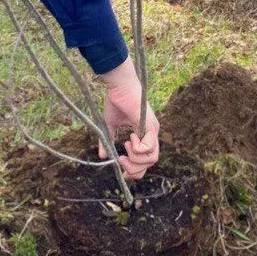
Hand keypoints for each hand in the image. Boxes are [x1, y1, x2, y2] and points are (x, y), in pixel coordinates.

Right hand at [97, 58, 158, 179]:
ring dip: (135, 159)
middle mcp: (152, 133)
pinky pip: (148, 148)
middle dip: (134, 169)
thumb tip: (103, 156)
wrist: (120, 85)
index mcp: (145, 133)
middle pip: (151, 162)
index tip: (122, 170)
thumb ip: (107, 140)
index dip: (136, 169)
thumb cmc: (116, 100)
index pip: (147, 159)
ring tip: (125, 146)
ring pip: (152, 158)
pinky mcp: (150, 126)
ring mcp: (153, 129)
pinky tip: (129, 137)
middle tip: (121, 160)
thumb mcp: (110, 124)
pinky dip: (137, 149)